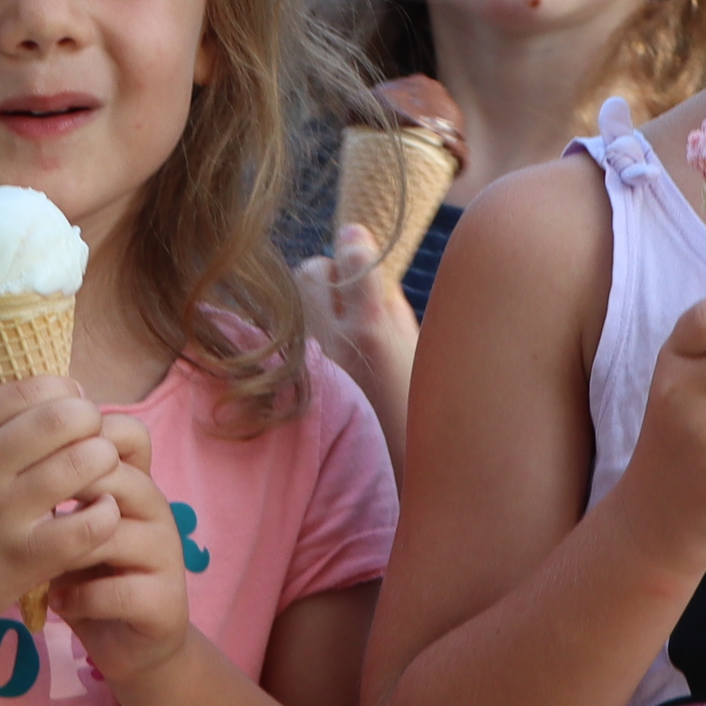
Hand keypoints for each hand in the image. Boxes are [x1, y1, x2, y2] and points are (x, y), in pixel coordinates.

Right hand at [0, 378, 127, 656]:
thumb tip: (59, 390)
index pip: (28, 389)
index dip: (64, 391)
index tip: (72, 406)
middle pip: (61, 418)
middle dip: (91, 420)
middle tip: (94, 438)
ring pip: (82, 463)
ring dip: (105, 462)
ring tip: (102, 474)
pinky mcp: (21, 561)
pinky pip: (88, 525)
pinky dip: (106, 513)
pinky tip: (100, 514)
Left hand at [44, 419, 191, 687]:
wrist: (122, 636)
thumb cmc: (82, 569)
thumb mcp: (62, 522)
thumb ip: (48, 483)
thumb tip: (2, 441)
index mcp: (132, 477)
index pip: (123, 434)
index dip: (74, 441)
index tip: (29, 467)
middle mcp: (155, 507)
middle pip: (114, 475)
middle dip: (62, 494)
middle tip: (26, 519)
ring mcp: (166, 552)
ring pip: (112, 534)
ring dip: (66, 553)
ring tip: (39, 567)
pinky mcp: (165, 600)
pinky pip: (118, 591)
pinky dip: (79, 598)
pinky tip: (58, 601)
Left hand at [296, 226, 417, 420]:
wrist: (389, 467)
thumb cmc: (414, 404)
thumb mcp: (415, 346)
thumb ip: (386, 299)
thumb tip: (358, 248)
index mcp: (370, 332)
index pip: (353, 258)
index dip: (356, 243)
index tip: (358, 239)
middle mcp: (330, 342)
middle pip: (313, 271)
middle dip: (332, 272)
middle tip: (351, 292)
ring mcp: (306, 360)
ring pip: (297, 298)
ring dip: (316, 298)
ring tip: (339, 320)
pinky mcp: (291, 376)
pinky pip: (292, 329)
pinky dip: (308, 328)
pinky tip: (326, 349)